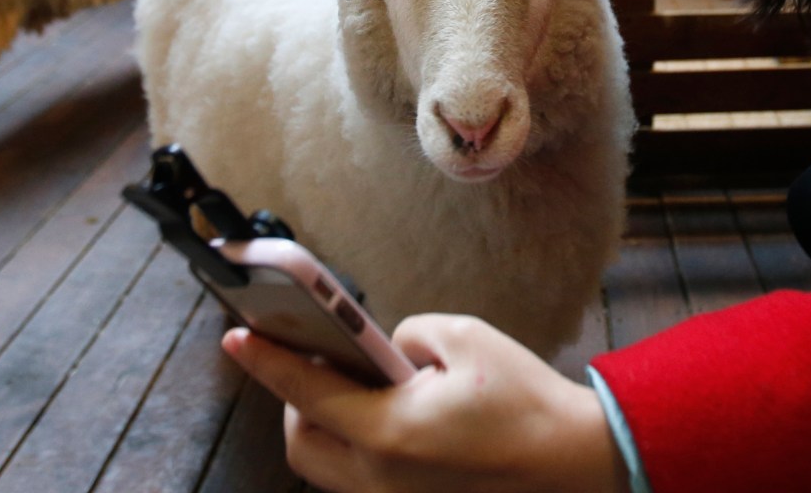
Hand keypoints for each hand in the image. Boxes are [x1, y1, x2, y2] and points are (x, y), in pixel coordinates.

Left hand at [222, 313, 629, 492]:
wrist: (575, 463)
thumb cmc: (525, 400)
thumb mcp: (465, 338)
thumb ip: (408, 333)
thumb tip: (387, 350)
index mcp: (389, 433)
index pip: (305, 392)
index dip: (266, 361)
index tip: (236, 337)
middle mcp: (382, 479)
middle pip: (304, 444)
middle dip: (297, 401)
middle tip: (318, 361)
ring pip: (329, 469)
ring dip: (328, 428)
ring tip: (354, 388)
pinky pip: (363, 482)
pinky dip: (361, 448)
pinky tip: (390, 418)